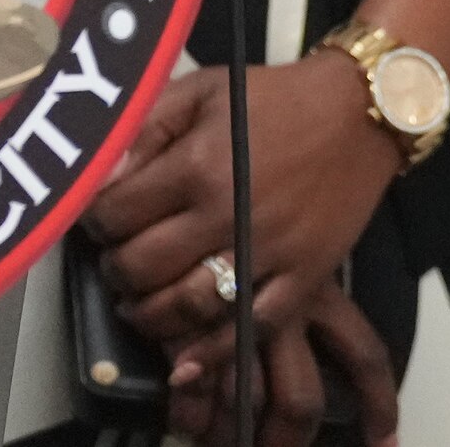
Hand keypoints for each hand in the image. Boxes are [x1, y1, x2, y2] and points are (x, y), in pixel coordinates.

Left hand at [85, 60, 404, 438]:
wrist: (355, 113)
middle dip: (115, 271)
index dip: (94, 222)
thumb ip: (144, 130)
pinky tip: (184, 360)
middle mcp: (228, 212)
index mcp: (196, 163)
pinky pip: (249, 330)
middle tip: (116, 264)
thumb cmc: (272, 99)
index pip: (116, 213)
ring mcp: (268, 252)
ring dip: (148, 316)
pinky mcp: (303, 279)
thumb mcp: (199, 90)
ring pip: (187, 307)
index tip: (97, 222)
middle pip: (143, 266)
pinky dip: (212, 353)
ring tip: (138, 305)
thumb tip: (99, 176)